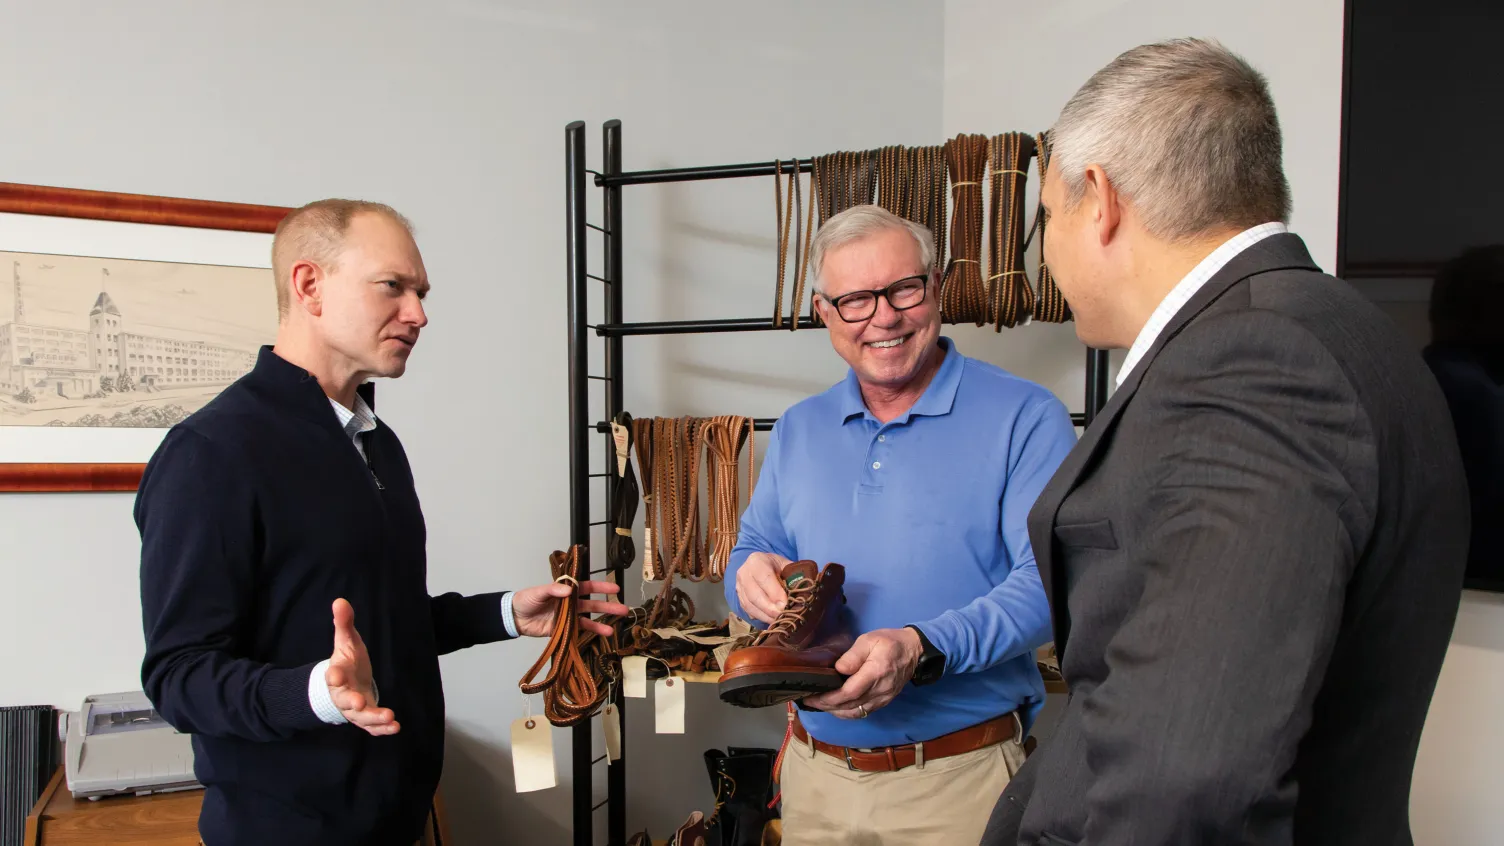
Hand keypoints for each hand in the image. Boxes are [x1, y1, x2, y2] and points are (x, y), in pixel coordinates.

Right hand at [326, 598, 398, 736]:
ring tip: (390, 717)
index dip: (333, 675)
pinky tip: (395, 727)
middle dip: (352, 702)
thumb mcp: (346, 641)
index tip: (333, 674)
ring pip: (361, 717)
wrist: (347, 684)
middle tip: (360, 703)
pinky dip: (382, 729)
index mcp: (337, 674)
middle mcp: (343, 694)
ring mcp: (354, 709)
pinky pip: (371, 727)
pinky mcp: (365, 718)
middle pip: (345, 700)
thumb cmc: (348, 662)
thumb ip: (344, 623)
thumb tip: (340, 600)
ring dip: (374, 718)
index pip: (332, 676)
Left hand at [512, 580, 629, 637]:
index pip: (587, 587)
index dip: (601, 587)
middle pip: (592, 603)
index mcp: (566, 590)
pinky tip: (601, 634)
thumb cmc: (526, 600)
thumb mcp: (538, 592)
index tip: (615, 588)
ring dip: (602, 622)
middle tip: (623, 608)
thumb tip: (568, 591)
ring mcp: (568, 617)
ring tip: (615, 626)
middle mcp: (570, 602)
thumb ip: (553, 590)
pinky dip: (590, 632)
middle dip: (608, 605)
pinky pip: (579, 630)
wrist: (514, 617)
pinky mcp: (563, 629)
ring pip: (589, 618)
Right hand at [736, 552, 791, 624]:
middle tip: (783, 615)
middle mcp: (744, 573)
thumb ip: (793, 577)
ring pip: (750, 605)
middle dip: (770, 608)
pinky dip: (760, 617)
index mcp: (756, 560)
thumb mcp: (787, 566)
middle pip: (754, 594)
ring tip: (779, 620)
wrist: (762, 566)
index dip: (774, 592)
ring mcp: (739, 586)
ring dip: (765, 615)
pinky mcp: (739, 598)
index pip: (764, 577)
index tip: (785, 604)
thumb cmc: (778, 567)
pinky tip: (772, 620)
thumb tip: (801, 594)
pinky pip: (748, 611)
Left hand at [802, 627, 922, 718]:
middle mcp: (879, 691)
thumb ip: (853, 655)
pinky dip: (847, 713)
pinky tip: (836, 707)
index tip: (812, 695)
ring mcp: (883, 699)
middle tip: (809, 700)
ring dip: (835, 712)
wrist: (914, 651)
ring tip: (819, 704)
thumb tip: (838, 669)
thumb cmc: (890, 642)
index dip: (829, 698)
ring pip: (855, 713)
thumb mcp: (870, 640)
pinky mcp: (884, 702)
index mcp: (875, 673)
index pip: (849, 692)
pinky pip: (863, 713)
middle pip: (849, 706)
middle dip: (827, 706)